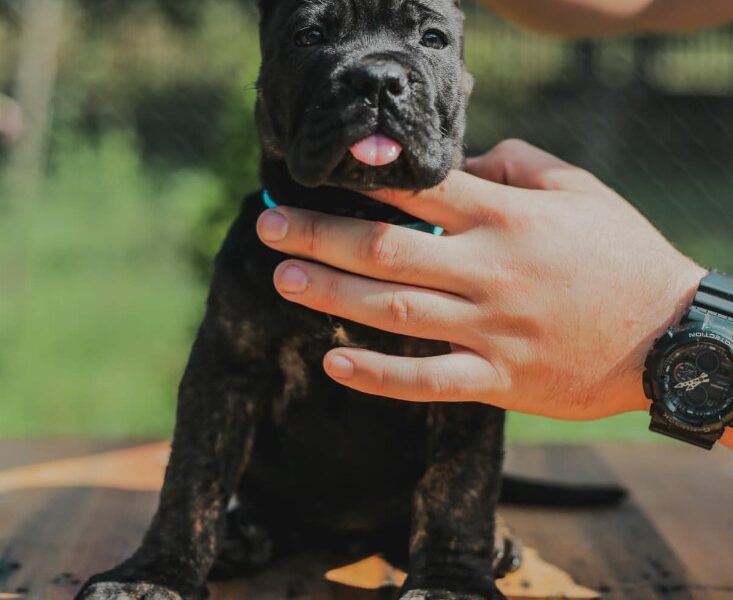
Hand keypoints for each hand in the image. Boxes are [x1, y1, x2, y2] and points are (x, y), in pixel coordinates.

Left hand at [257, 140, 706, 421]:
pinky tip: (333, 361)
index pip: (420, 192)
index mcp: (507, 219)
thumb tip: (461, 163)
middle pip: (388, 249)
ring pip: (396, 311)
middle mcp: (490, 270)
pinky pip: (427, 380)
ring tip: (283, 280)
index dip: (364, 181)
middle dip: (321, 236)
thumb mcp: (580, 190)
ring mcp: (491, 329)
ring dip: (333, 295)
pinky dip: (377, 375)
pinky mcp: (498, 379)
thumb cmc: (622, 255)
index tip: (317, 174)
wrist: (668, 336)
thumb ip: (516, 165)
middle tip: (270, 227)